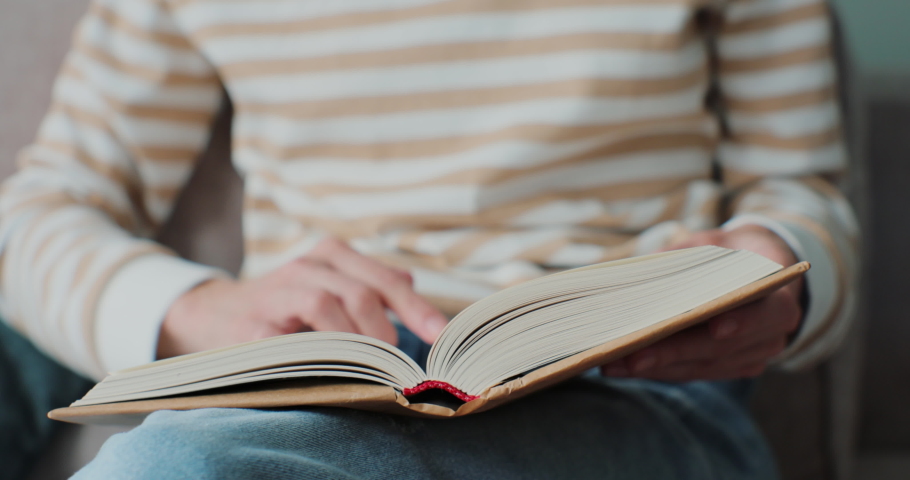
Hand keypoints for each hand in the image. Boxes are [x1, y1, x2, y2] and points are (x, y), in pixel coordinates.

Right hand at [157, 237, 447, 358]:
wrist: (212, 314)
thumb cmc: (285, 303)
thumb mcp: (329, 285)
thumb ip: (369, 284)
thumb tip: (411, 285)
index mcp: (330, 256)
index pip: (383, 279)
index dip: (416, 308)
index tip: (441, 334)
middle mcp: (306, 267)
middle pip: (361, 291)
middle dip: (389, 329)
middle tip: (403, 361)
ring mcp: (276, 293)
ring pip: (325, 304)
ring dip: (355, 340)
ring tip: (373, 367)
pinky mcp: (251, 325)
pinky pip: (287, 338)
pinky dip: (313, 354)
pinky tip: (331, 370)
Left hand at [601, 225, 803, 380]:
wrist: (760, 271)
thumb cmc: (731, 253)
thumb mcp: (713, 243)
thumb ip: (687, 256)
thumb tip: (639, 270)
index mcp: (779, 297)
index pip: (767, 312)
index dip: (743, 320)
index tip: (716, 327)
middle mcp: (772, 335)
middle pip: (721, 348)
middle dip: (673, 352)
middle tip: (633, 355)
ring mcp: (752, 357)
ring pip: (702, 367)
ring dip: (655, 368)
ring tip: (614, 364)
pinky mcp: (730, 369)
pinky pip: (693, 373)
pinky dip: (658, 370)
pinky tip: (624, 367)